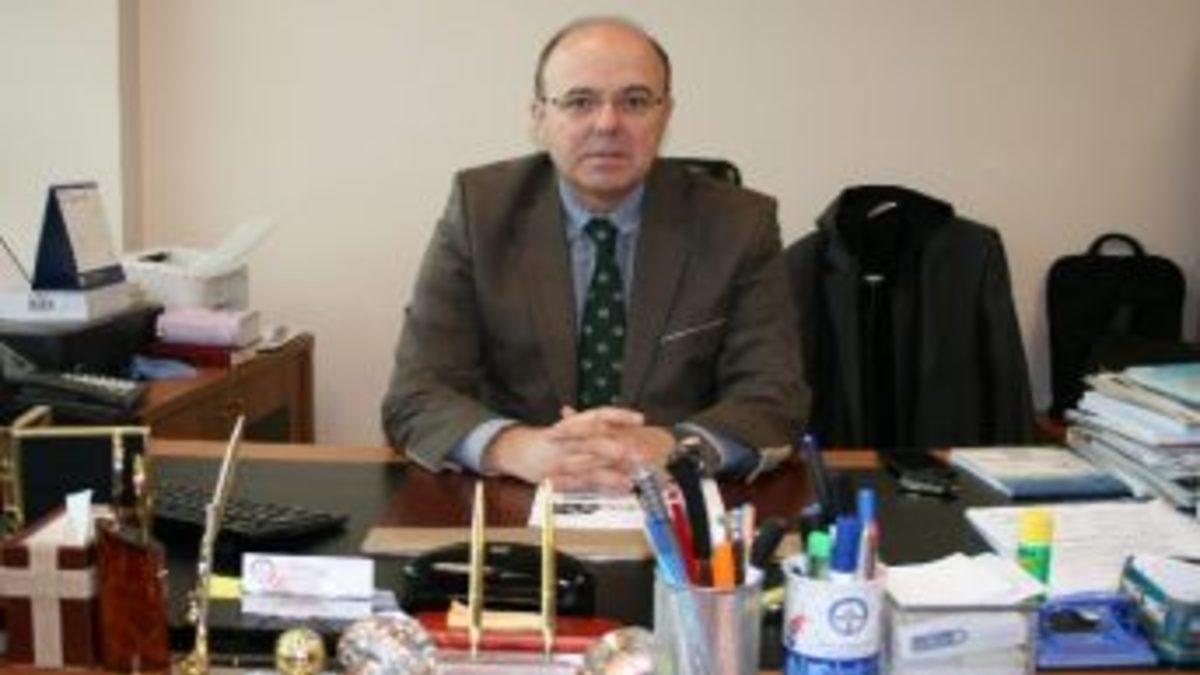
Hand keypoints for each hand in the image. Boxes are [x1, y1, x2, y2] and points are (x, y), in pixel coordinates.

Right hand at [480, 407, 673, 491]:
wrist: (516, 450)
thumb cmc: (553, 439)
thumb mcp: (573, 427)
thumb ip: (599, 427)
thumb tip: (629, 424)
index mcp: (572, 424)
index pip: (598, 415)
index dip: (619, 416)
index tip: (640, 419)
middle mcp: (566, 439)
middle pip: (592, 440)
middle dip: (616, 448)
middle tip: (638, 454)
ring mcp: (560, 459)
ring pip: (586, 465)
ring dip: (610, 473)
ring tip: (631, 478)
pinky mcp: (556, 478)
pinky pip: (580, 483)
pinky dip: (599, 486)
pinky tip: (619, 487)